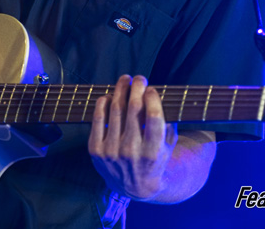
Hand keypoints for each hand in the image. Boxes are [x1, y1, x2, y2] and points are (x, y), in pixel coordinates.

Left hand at [88, 74, 178, 199]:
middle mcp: (131, 151)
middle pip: (134, 108)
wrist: (133, 185)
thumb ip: (168, 124)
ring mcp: (111, 150)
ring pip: (115, 109)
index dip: (152, 98)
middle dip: (138, 87)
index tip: (152, 89)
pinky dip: (103, 103)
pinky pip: (98, 118)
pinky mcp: (95, 150)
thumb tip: (160, 97)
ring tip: (125, 80)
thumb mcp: (167, 145)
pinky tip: (110, 96)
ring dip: (121, 89)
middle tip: (140, 78)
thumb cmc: (154, 159)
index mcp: (152, 151)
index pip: (154, 116)